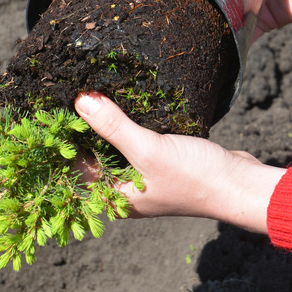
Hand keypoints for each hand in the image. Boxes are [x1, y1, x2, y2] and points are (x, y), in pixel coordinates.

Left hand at [74, 92, 285, 233]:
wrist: (240, 184)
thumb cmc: (194, 177)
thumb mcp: (148, 150)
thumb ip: (114, 126)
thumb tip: (81, 101)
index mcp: (117, 197)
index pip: (77, 170)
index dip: (63, 143)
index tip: (51, 113)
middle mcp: (127, 190)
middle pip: (94, 157)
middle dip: (83, 130)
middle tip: (68, 96)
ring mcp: (145, 176)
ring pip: (115, 148)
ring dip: (106, 126)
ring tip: (90, 94)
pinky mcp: (162, 162)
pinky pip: (136, 142)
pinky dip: (128, 125)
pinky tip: (122, 103)